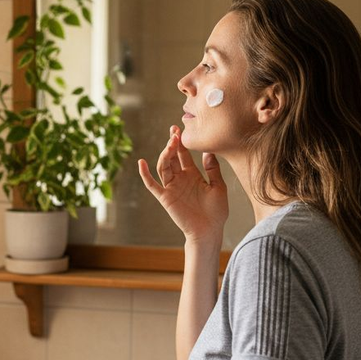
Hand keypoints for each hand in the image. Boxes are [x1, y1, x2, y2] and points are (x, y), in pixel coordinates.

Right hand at [138, 126, 228, 244]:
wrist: (209, 230)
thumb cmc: (216, 211)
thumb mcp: (218, 187)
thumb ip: (213, 170)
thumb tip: (208, 152)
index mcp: (192, 175)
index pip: (183, 155)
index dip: (181, 142)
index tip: (179, 128)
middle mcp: (180, 179)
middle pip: (172, 157)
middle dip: (172, 144)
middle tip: (175, 131)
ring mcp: (171, 188)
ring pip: (163, 167)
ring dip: (165, 154)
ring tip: (170, 143)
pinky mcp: (165, 198)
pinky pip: (152, 185)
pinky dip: (145, 174)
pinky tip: (141, 163)